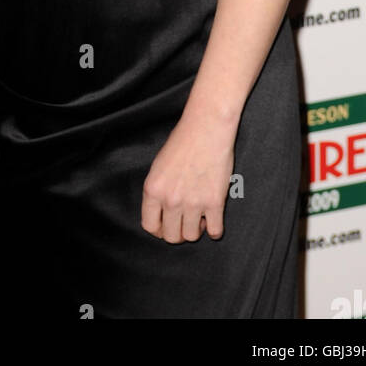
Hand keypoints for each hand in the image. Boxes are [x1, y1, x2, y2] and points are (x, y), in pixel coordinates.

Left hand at [140, 114, 235, 242]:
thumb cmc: (182, 142)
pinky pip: (215, 232)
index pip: (150, 226)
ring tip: (198, 216)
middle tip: (184, 222)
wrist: (206, 129)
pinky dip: (214, 230)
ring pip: (191, 236)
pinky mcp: (215, 203)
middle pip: (171, 236)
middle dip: (177, 232)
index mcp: (153, 189)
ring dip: (195, 229)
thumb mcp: (158, 166)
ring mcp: (193, 203)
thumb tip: (161, 213)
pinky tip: (213, 219)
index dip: (158, 229)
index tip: (166, 226)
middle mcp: (171, 200)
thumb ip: (158, 191)